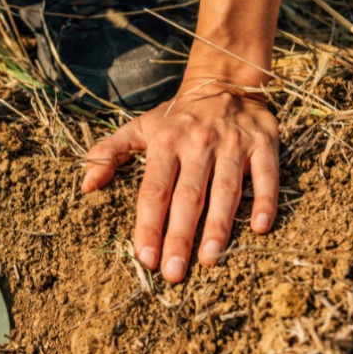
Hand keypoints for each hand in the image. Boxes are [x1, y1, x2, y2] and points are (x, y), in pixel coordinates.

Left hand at [81, 84, 278, 282]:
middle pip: (187, 197)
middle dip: (179, 236)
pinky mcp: (263, 144)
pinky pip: (266, 175)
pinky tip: (260, 228)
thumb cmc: (176, 117)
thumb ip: (108, 153)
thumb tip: (85, 185)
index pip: (154, 191)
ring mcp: (232, 145)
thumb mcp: (139, 128)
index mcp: (165, 143)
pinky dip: (265, 200)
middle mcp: (197, 145)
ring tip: (210, 260)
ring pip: (225, 190)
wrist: (224, 80)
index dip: (148, 225)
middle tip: (173, 273)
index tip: (144, 258)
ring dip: (218, 226)